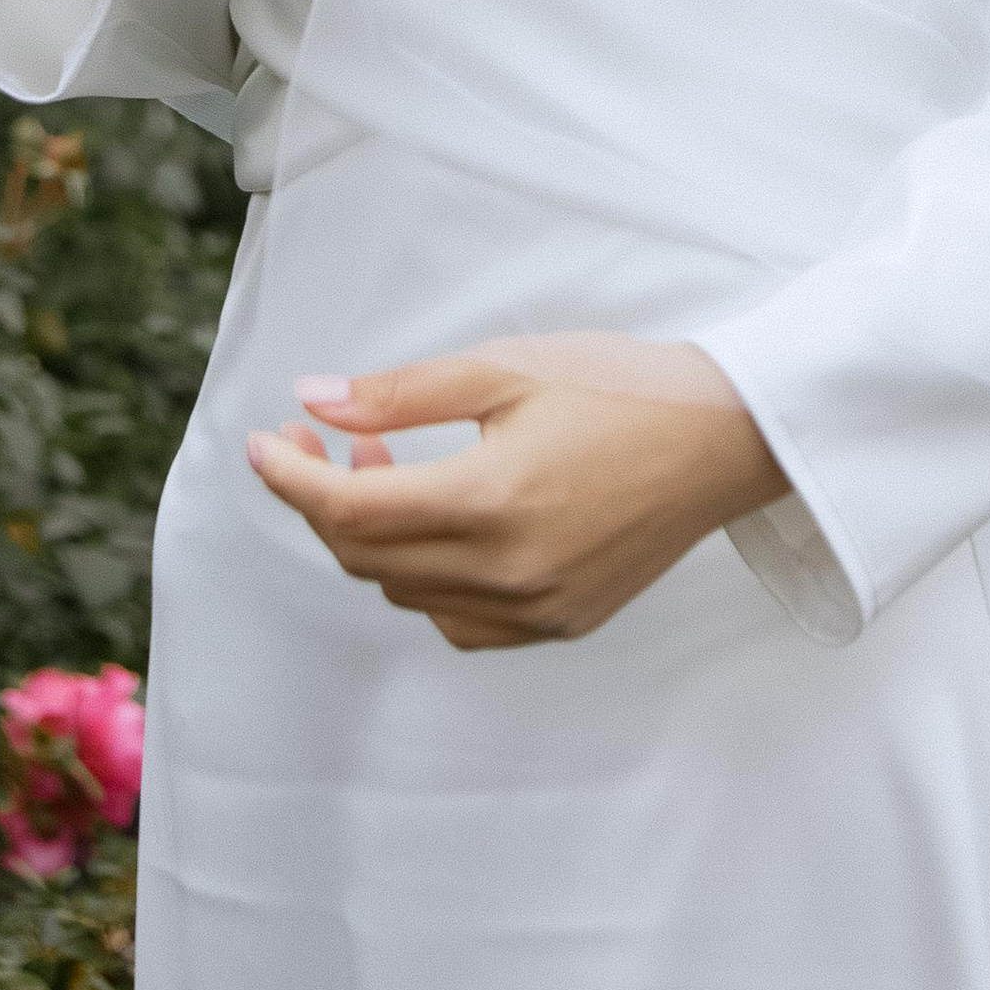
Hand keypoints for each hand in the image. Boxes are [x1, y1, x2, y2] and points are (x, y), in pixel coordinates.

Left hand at [245, 338, 788, 649]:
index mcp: (491, 502)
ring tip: (383, 467)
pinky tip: (439, 526)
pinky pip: (459, 621)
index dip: (292, 478)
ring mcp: (536, 609)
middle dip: (324, 499)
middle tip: (319, 439)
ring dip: (374, 537)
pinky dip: (425, 580)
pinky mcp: (561, 624)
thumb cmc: (620, 385)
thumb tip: (313, 402)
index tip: (262, 441)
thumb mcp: (506, 366)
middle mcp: (508, 573)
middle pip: (368, 557)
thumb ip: (401, 393)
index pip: (351, 511)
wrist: (727, 436)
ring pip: (407, 593)